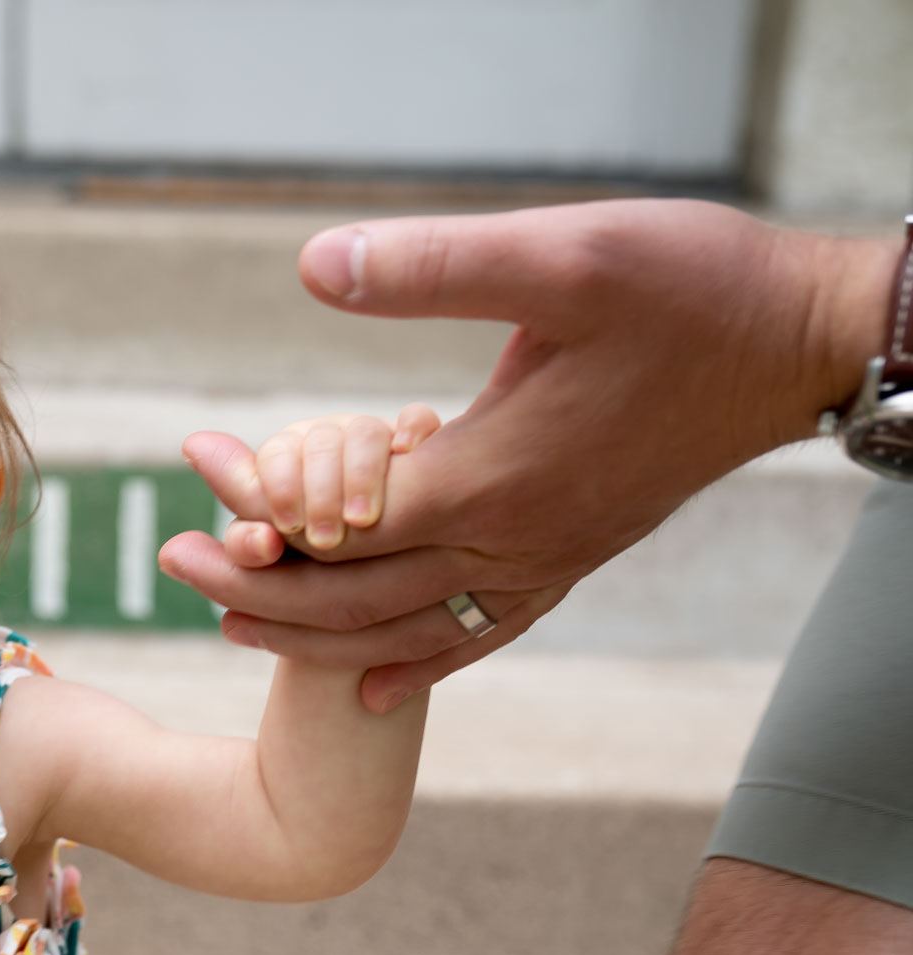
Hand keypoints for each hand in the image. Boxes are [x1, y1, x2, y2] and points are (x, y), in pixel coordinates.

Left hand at [158, 199, 896, 710]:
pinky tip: (368, 685)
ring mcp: (542, 565)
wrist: (797, 346)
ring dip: (310, 631)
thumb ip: (434, 267)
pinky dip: (411, 664)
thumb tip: (315, 266)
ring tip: (229, 619)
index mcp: (492, 478)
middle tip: (171, 559)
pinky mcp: (568, 564)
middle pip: (353, 593)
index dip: (256, 500)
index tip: (194, 461)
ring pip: (401, 629)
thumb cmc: (690, 288)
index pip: (338, 519)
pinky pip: (474, 639)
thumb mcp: (566, 255)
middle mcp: (511, 544)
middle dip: (255, 584)